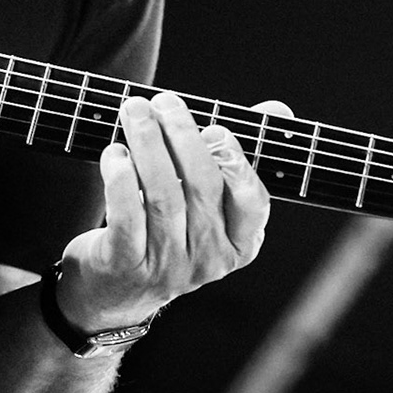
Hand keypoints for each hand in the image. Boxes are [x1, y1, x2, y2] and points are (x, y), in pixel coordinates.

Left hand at [56, 92, 291, 330]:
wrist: (115, 291)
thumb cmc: (168, 231)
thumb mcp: (207, 204)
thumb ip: (240, 154)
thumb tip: (278, 109)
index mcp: (238, 244)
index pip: (252, 203)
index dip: (236, 162)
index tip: (215, 128)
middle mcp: (207, 259)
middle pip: (201, 187)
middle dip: (183, 136)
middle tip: (163, 101)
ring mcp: (166, 265)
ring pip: (163, 195)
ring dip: (148, 144)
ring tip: (134, 111)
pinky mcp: (125, 264)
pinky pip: (126, 215)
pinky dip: (120, 178)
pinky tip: (114, 153)